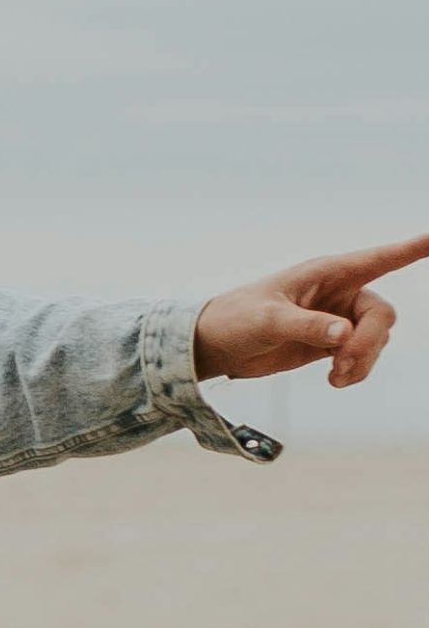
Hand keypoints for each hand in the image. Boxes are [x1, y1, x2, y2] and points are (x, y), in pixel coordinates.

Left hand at [193, 232, 428, 385]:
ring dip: (362, 360)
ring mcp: (339, 318)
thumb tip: (344, 334)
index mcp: (325, 273)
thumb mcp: (267, 320)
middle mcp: (339, 292)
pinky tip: (336, 379)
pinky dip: (356, 369)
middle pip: (382, 314)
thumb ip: (306, 325)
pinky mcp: (333, 342)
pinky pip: (363, 355)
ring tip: (334, 376)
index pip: (380, 259)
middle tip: (342, 364)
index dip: (414, 248)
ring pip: (377, 338)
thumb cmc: (236, 318)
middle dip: (369, 342)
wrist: (218, 345)